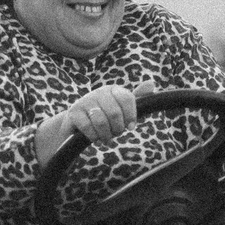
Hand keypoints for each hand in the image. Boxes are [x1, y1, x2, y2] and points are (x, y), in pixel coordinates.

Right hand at [36, 81, 153, 163]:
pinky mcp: (73, 113)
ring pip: (101, 121)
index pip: (127, 98)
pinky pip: (88, 127)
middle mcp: (98, 92)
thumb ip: (137, 98)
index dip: (131, 115)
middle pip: (115, 112)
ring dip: (106, 135)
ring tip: (107, 139)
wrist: (76, 124)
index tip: (131, 127)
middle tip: (116, 134)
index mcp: (112, 90)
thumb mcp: (121, 108)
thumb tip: (151, 84)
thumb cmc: (104, 116)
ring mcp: (84, 101)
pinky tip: (96, 139)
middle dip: (118, 129)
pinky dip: (94, 137)